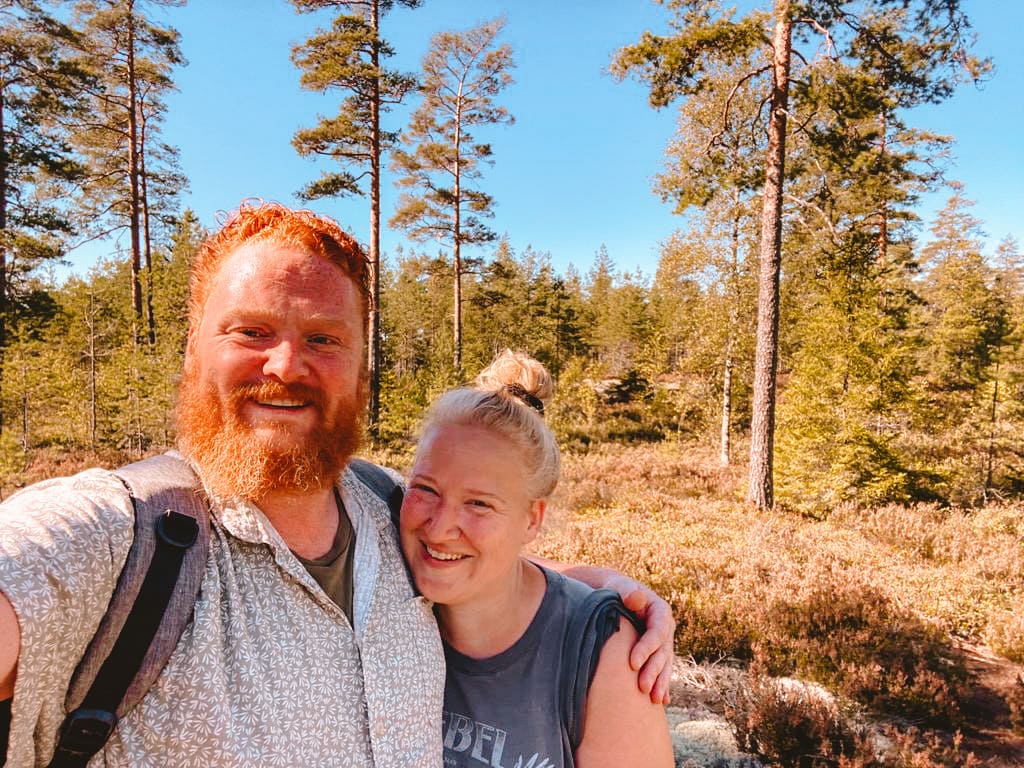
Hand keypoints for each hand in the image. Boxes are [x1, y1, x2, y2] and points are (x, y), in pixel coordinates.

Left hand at [605, 575, 674, 704]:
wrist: (615, 596)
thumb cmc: (615, 590)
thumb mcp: (620, 587)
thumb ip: (628, 591)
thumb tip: (635, 597)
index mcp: (660, 612)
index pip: (657, 633)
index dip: (647, 648)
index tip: (632, 664)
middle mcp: (666, 628)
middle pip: (662, 652)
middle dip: (653, 671)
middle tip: (642, 687)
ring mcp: (663, 642)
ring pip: (665, 664)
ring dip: (660, 682)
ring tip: (653, 699)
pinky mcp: (657, 653)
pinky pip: (662, 670)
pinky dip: (662, 685)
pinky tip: (662, 700)